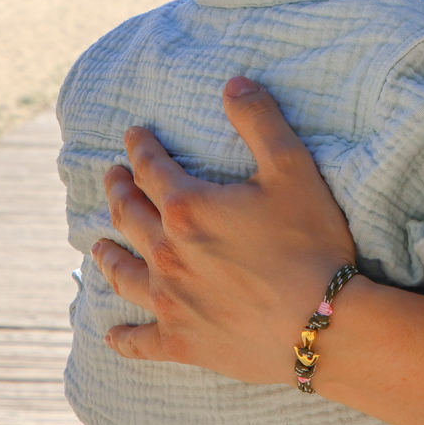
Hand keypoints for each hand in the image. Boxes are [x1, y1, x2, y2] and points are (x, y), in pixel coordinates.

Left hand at [92, 77, 358, 384]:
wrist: (325, 325)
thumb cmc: (312, 244)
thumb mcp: (293, 169)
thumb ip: (259, 120)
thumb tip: (233, 82)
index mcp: (188, 207)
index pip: (151, 168)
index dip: (140, 148)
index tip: (132, 136)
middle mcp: (168, 253)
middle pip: (129, 215)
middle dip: (118, 191)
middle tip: (111, 178)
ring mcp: (171, 301)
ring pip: (124, 274)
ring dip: (108, 255)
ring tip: (98, 245)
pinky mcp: (182, 342)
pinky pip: (140, 340)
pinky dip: (124, 337)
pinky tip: (111, 335)